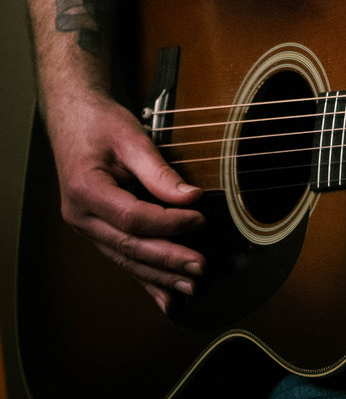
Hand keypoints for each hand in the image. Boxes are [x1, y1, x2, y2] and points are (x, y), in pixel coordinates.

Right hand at [47, 93, 205, 312]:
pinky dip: (145, 277)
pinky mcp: (96, 230)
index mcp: (85, 190)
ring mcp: (86, 228)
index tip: (201, 219)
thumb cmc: (101, 124)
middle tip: (201, 268)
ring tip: (191, 288)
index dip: (169, 223)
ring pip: (126, 259)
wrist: (74, 118)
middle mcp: (80, 217)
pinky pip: (122, 257)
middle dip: (167, 260)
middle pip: (129, 246)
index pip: (132, 218)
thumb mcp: (131, 138)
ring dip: (159, 276)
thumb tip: (191, 198)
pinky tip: (165, 297)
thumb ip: (160, 171)